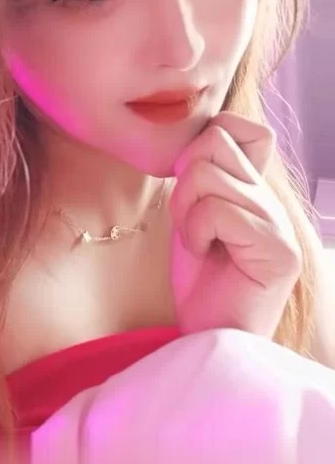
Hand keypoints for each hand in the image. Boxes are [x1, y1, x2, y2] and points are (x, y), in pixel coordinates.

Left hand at [169, 112, 301, 338]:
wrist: (208, 336)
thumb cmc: (200, 280)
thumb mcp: (194, 216)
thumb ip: (202, 178)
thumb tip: (195, 139)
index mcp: (255, 190)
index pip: (240, 127)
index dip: (205, 142)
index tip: (191, 185)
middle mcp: (273, 200)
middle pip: (214, 141)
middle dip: (183, 179)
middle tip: (190, 220)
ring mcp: (279, 223)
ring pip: (206, 173)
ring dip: (185, 210)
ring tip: (198, 242)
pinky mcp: (277, 249)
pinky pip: (216, 211)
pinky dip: (195, 232)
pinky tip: (206, 256)